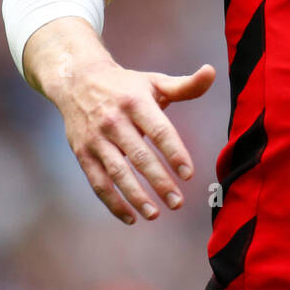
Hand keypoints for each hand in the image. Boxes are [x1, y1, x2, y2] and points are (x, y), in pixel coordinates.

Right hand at [48, 55, 215, 224]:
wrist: (77, 81)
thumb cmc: (126, 85)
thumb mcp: (154, 82)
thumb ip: (185, 85)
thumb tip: (212, 72)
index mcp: (136, 103)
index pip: (159, 131)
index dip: (174, 153)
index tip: (188, 174)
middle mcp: (114, 121)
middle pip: (139, 156)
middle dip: (159, 182)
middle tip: (178, 203)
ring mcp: (96, 139)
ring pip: (117, 173)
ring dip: (135, 196)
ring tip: (155, 214)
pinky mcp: (83, 153)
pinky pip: (97, 182)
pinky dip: (112, 202)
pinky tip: (131, 217)